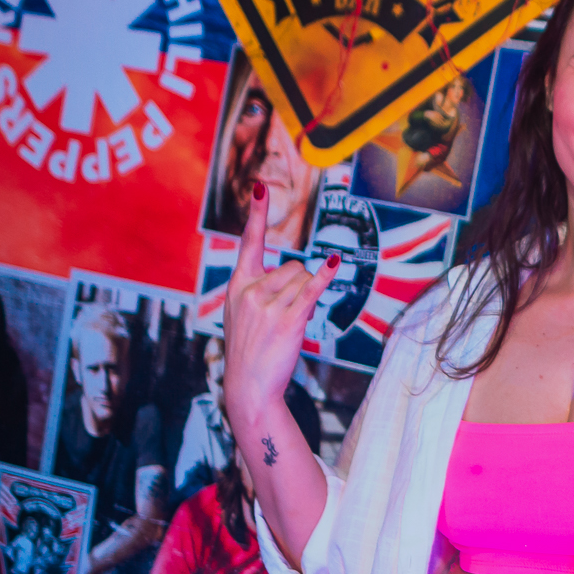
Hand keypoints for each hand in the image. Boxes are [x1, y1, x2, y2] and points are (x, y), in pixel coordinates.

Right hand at [223, 184, 336, 436]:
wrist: (248, 387)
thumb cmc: (250, 351)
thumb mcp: (243, 315)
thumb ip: (259, 289)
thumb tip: (296, 273)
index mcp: (237, 285)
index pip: (249, 242)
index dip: (257, 214)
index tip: (260, 186)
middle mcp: (250, 290)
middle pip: (291, 266)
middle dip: (298, 286)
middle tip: (285, 316)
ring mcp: (268, 305)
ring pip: (302, 281)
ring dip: (305, 299)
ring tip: (288, 325)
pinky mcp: (288, 320)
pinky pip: (312, 290)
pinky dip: (325, 277)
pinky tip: (335, 264)